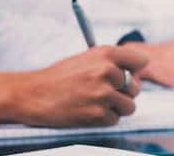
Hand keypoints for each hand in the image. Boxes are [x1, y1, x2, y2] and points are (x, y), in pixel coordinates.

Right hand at [0, 46, 146, 128]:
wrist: (34, 94)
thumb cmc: (59, 77)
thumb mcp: (85, 59)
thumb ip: (110, 64)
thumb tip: (135, 76)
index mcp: (104, 53)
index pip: (140, 60)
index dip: (136, 69)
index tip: (131, 73)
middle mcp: (106, 72)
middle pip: (134, 86)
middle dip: (123, 92)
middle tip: (105, 92)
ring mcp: (103, 94)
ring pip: (129, 106)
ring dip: (116, 107)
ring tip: (96, 103)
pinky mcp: (98, 115)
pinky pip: (114, 119)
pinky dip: (104, 119)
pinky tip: (88, 111)